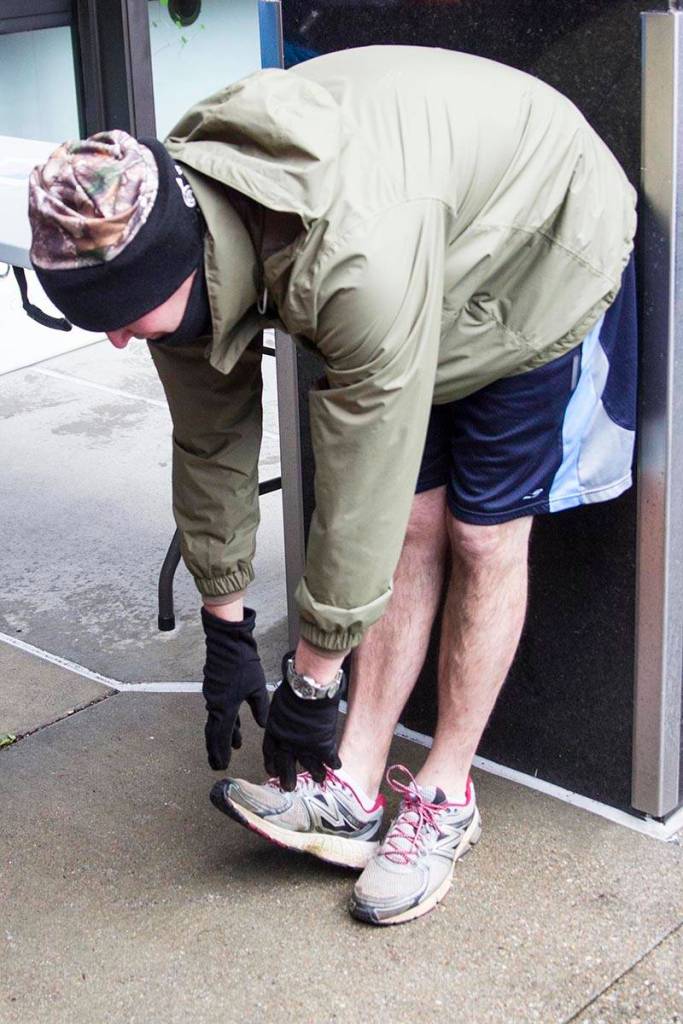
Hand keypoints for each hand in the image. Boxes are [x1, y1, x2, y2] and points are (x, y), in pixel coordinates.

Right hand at [201, 606, 269, 770]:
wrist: (228, 642)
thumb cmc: (243, 663)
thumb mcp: (257, 688)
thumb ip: (260, 708)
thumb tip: (263, 725)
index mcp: (225, 707)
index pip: (221, 736)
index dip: (221, 752)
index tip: (222, 765)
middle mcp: (215, 704)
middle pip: (213, 733)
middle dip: (216, 749)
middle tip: (218, 764)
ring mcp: (213, 696)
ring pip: (216, 722)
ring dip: (222, 736)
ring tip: (231, 746)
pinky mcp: (214, 689)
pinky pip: (217, 712)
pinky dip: (224, 722)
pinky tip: (232, 725)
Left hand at [262, 654, 341, 790]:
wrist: (307, 690)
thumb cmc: (293, 691)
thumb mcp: (279, 704)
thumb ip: (282, 716)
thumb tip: (285, 716)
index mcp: (274, 732)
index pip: (270, 752)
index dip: (271, 763)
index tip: (272, 771)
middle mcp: (288, 743)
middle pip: (286, 766)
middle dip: (287, 778)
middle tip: (289, 788)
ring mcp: (305, 746)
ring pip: (310, 766)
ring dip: (316, 773)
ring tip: (320, 779)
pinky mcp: (322, 745)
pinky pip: (329, 759)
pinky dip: (334, 763)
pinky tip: (337, 767)